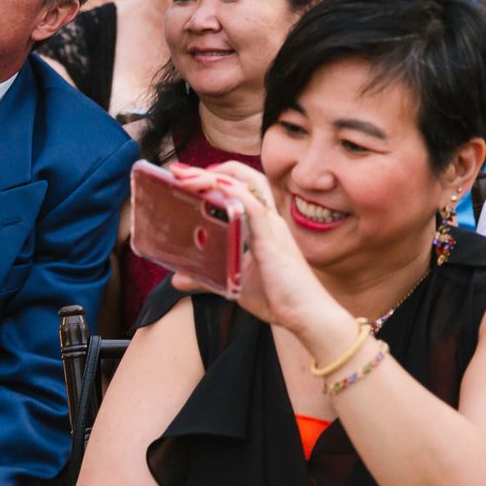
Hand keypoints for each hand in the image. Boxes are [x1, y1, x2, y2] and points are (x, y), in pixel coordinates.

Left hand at [166, 162, 328, 333]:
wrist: (308, 316)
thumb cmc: (279, 298)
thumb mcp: (234, 284)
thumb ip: (206, 279)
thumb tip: (177, 279)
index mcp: (263, 226)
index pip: (241, 189)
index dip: (216, 178)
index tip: (187, 177)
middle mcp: (269, 220)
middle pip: (245, 178)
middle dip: (211, 169)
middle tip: (179, 171)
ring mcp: (272, 226)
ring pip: (247, 186)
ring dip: (214, 177)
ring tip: (186, 177)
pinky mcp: (272, 239)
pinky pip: (253, 207)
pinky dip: (233, 193)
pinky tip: (215, 187)